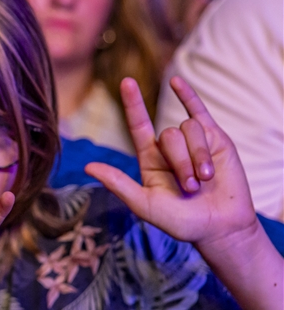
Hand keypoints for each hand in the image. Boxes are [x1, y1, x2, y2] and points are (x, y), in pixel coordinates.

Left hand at [85, 77, 258, 247]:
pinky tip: (176, 82)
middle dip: (181, 162)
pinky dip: (189, 96)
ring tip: (206, 180)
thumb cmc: (182, 221)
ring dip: (198, 156)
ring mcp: (193, 142)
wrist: (221, 227)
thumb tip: (88, 167)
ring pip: (189, 130)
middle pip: (169, 135)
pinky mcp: (217, 140)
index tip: (126, 82)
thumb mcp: (145, 205)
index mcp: (150, 160)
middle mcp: (169, 148)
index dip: (133, 104)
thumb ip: (119, 184)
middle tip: (191, 188)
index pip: (139, 125)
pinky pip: (200, 112)